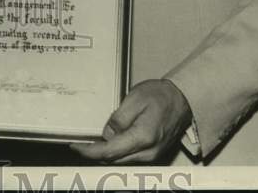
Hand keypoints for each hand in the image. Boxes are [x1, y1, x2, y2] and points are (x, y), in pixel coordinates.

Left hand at [71, 79, 192, 163]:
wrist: (183, 100)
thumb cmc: (159, 96)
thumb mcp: (135, 99)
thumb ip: (119, 119)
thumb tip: (106, 135)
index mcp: (142, 138)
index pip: (109, 151)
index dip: (89, 151)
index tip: (75, 146)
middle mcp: (148, 153)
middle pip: (114, 160)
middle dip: (94, 154)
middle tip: (78, 145)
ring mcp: (152, 156)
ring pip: (121, 161)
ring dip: (105, 154)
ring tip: (90, 143)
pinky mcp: (153, 154)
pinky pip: (129, 157)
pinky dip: (116, 152)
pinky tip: (108, 143)